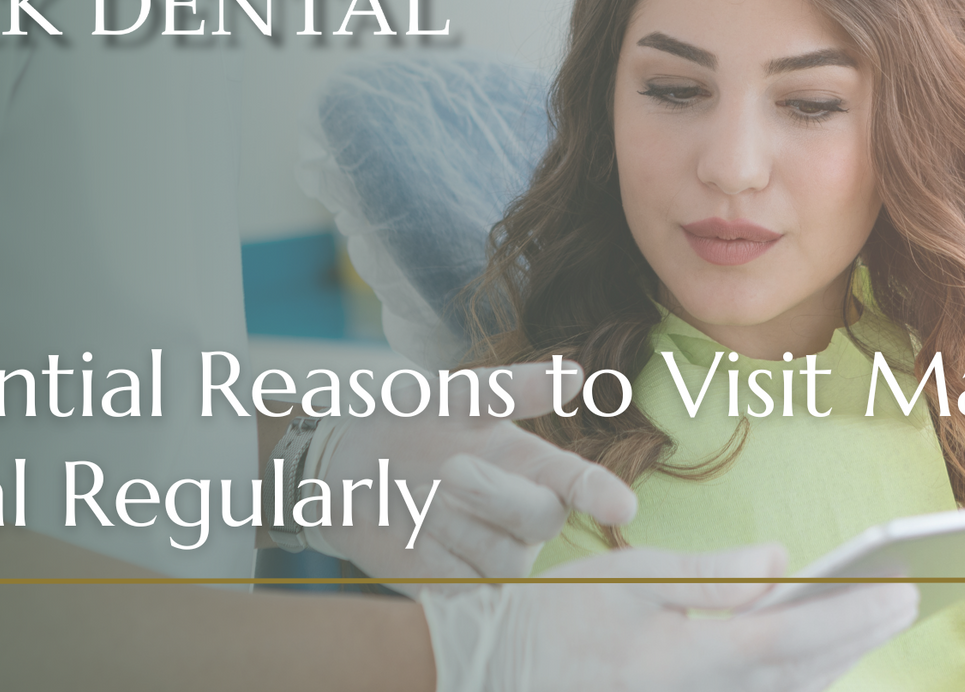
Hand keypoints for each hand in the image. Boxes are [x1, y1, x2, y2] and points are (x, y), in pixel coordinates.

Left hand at [303, 362, 636, 586]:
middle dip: (497, 495)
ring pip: (504, 561)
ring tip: (414, 494)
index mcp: (533, 464)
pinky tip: (408, 530)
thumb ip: (509, 389)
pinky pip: (464, 588)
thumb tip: (574, 374)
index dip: (601, 495)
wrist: (344, 469)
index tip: (620, 507)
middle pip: (541, 520)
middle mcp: (523, 514)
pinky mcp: (459, 589)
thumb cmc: (407, 424)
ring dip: (457, 526)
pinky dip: (434, 558)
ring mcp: (492, 555)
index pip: (580, 483)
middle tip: (449, 469)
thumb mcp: (450, 396)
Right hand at [420, 544, 918, 691]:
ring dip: (835, 660)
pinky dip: (797, 681)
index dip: (849, 618)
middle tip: (907, 596)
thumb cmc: (557, 618)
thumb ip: (711, 574)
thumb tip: (783, 564)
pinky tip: (817, 656)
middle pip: (803, 677)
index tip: (900, 590)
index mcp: (683, 660)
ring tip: (873, 618)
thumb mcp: (629, 577)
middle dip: (858, 636)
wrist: (496, 674)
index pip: (788, 642)